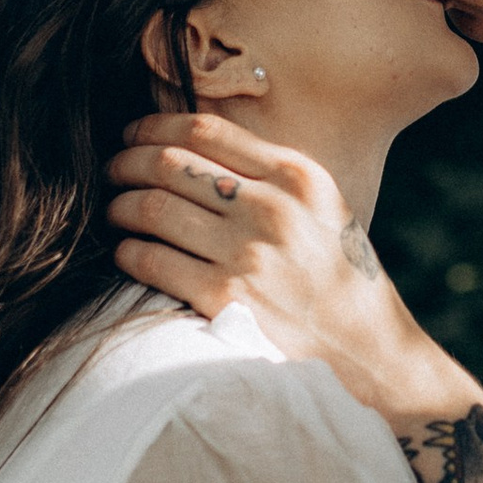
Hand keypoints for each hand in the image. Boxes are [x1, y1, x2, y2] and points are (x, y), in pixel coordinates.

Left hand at [106, 111, 477, 423]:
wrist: (369, 355)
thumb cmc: (341, 281)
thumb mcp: (324, 211)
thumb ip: (271, 179)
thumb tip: (193, 151)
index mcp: (298, 176)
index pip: (206, 130)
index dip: (155, 127)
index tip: (134, 135)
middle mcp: (272, 207)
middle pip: (171, 163)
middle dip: (128, 162)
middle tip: (112, 171)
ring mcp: (247, 254)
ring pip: (154, 208)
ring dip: (121, 206)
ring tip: (115, 212)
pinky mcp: (225, 299)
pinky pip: (153, 260)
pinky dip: (128, 251)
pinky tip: (126, 252)